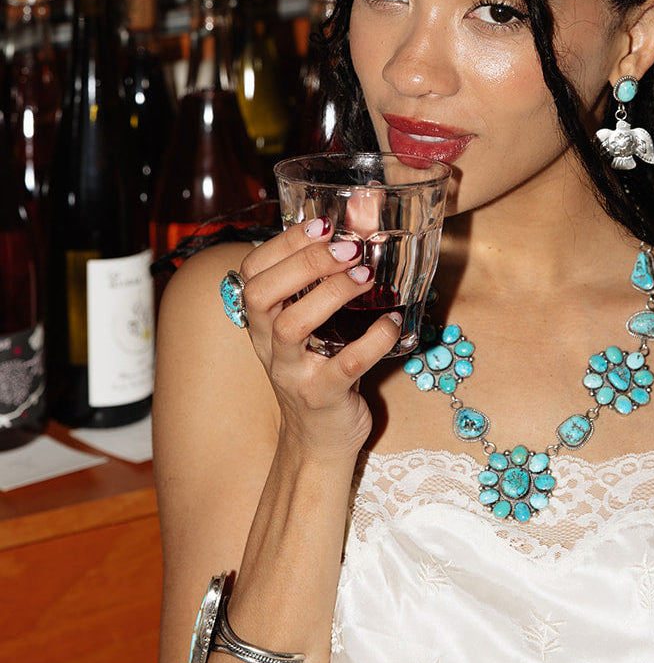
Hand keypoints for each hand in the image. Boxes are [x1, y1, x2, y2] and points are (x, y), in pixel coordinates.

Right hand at [236, 215, 400, 464]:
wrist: (319, 443)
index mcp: (263, 321)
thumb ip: (328, 281)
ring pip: (292, 326)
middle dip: (305, 263)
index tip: (322, 224)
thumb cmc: (322, 370)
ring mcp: (293, 372)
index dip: (283, 243)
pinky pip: (346, 364)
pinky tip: (392, 322)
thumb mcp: (318, 326)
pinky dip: (374, 339)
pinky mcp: (324, 396)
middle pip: (262, 294)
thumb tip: (362, 220)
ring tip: (367, 277)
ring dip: (332, 293)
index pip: (252, 271)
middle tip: (349, 249)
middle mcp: (269, 345)